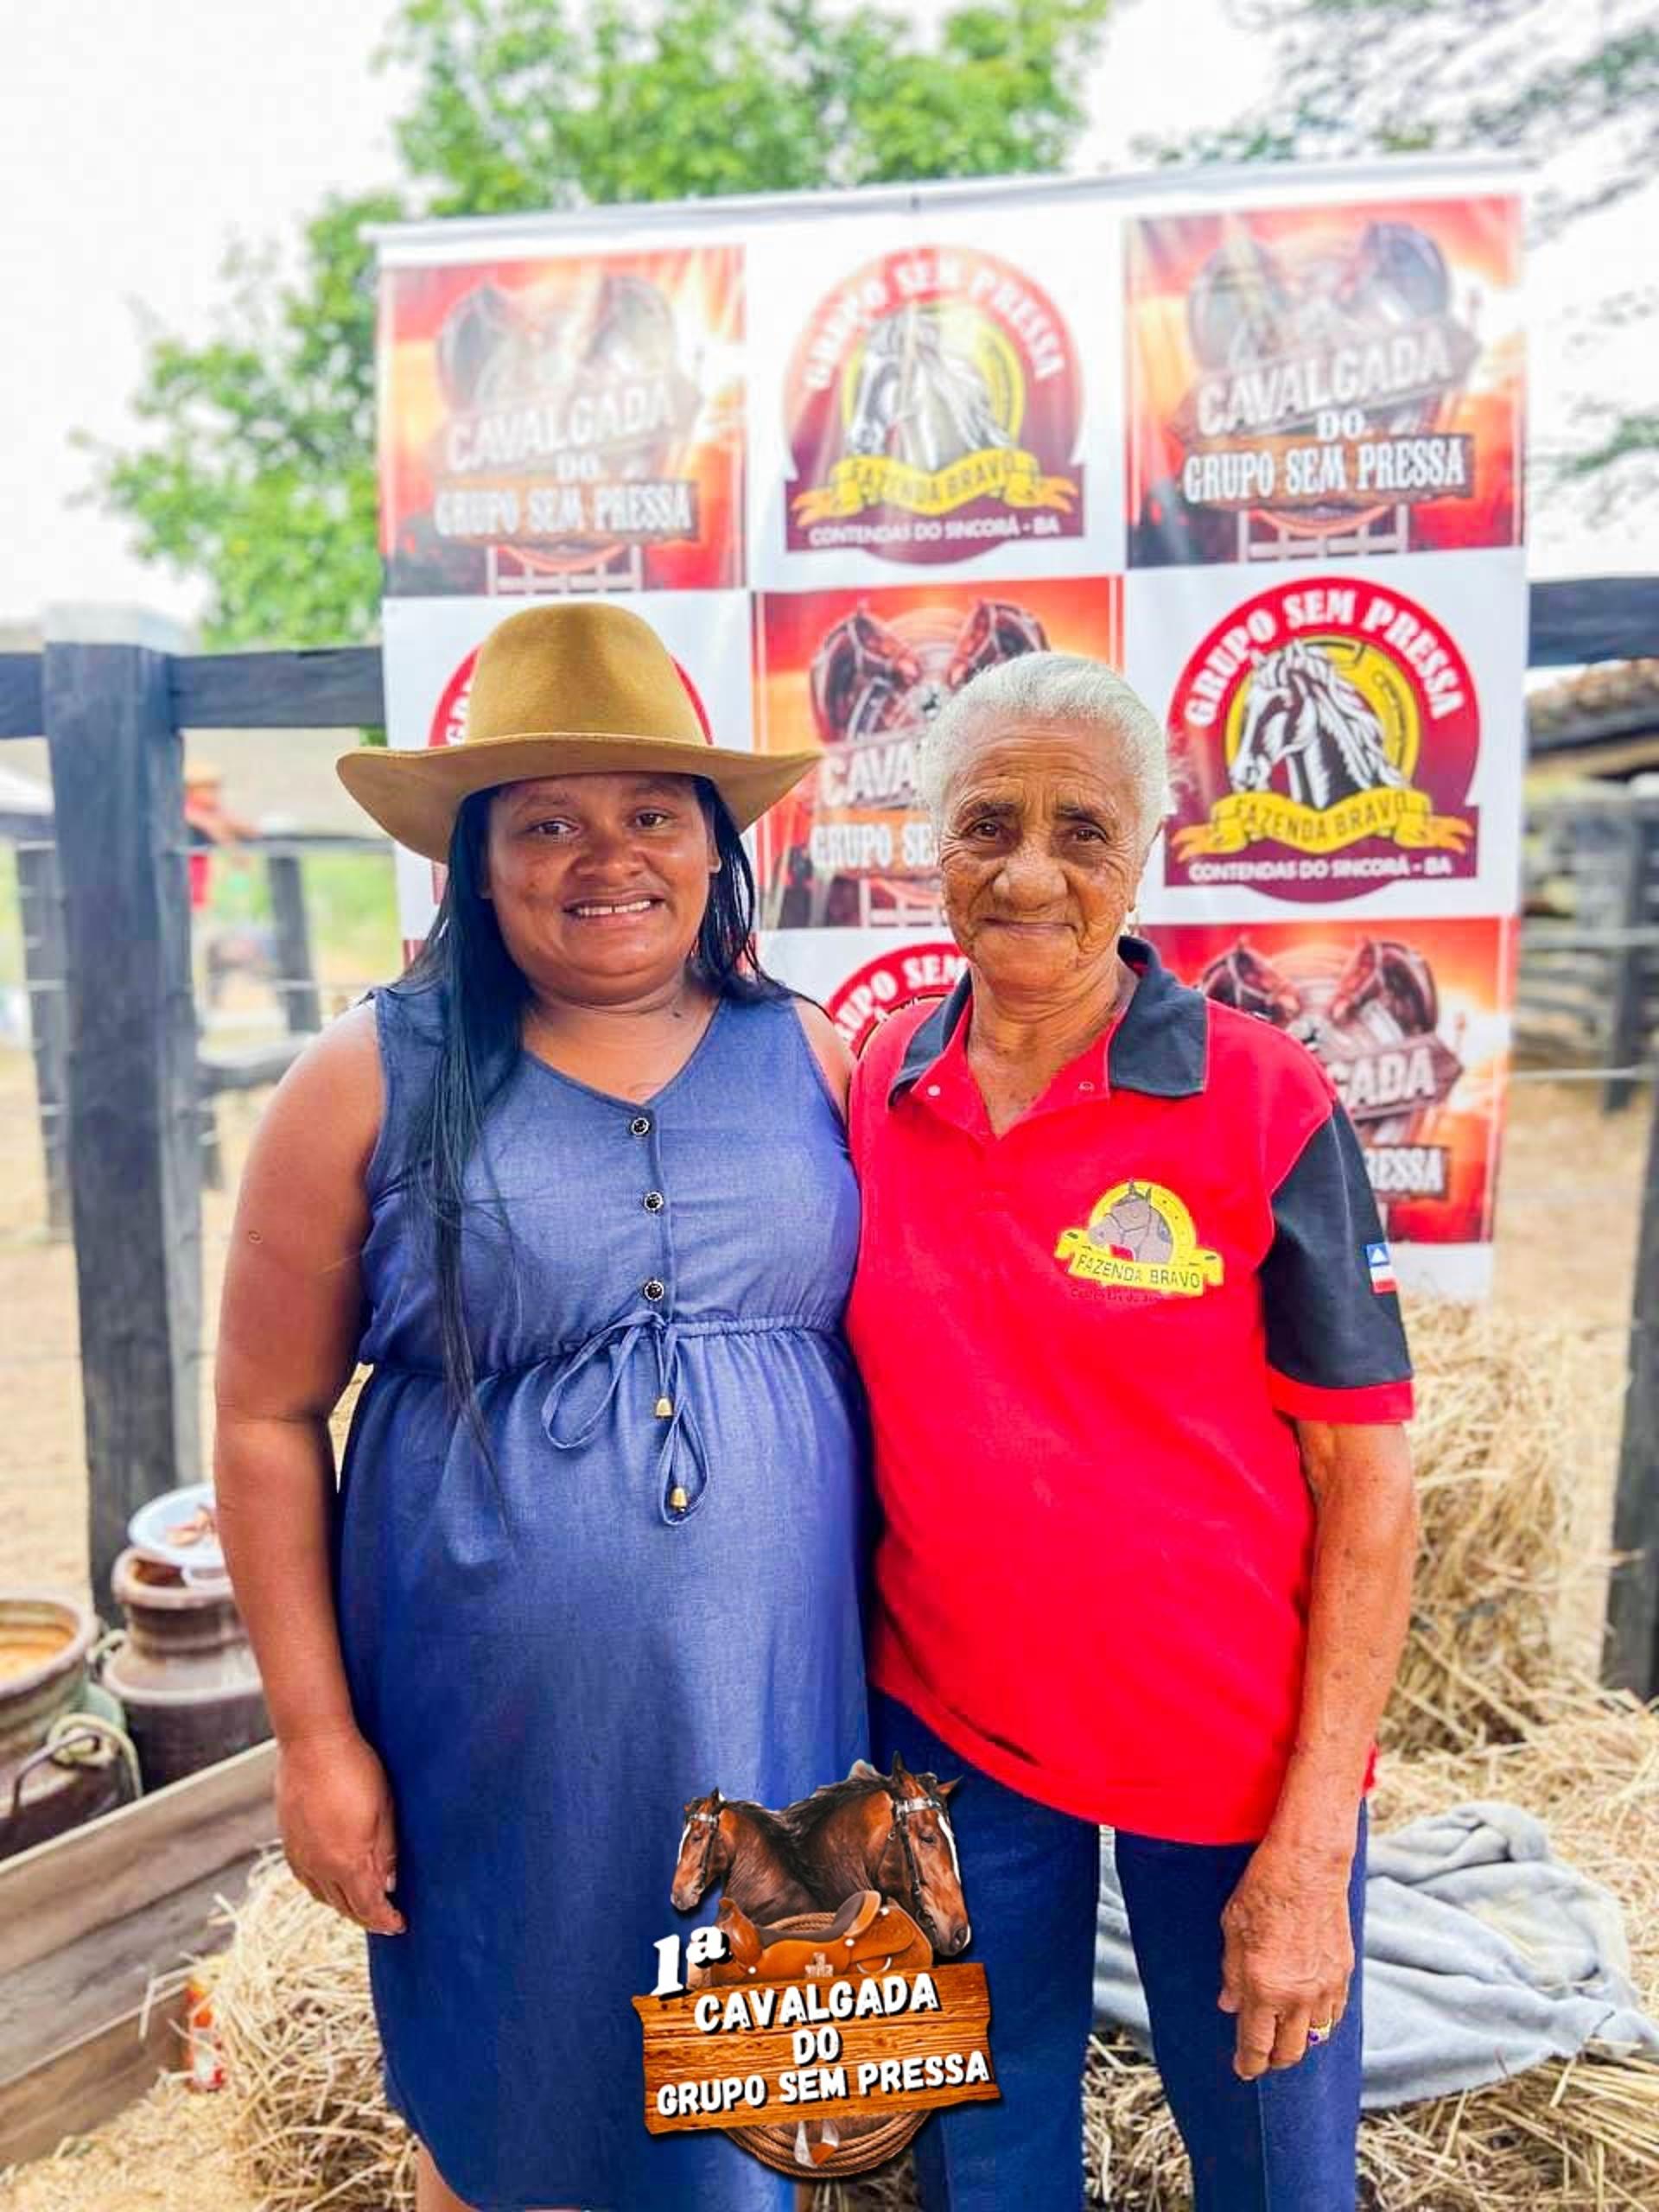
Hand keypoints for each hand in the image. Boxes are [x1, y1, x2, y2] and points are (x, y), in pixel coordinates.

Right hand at [276, 1725, 404, 1934]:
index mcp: (347, 1861)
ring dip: (343, 1905)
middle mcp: (319, 1865)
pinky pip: (305, 1878)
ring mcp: (301, 1854)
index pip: (368, 1906)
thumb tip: (389, 1883)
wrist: (313, 1742)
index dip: (385, 1920)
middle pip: (344, 1906)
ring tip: (361, 1904)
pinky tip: (331, 1882)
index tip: (399, 1925)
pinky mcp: (289, 1841)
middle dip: (366, 1917)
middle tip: (384, 1919)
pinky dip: (322, 1888)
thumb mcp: (384, 1809)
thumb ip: (386, 1851)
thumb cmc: (356, 1769)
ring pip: (322, 1895)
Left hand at [1217, 1838, 1352, 2077]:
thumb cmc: (1263, 1890)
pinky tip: (1307, 2012)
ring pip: (1315, 2037)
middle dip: (1273, 2060)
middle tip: (1260, 2056)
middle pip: (1290, 2053)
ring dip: (1298, 2040)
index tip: (1242, 2070)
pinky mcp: (1344, 1974)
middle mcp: (1298, 1996)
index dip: (1248, 2064)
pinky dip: (1319, 2021)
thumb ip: (1231, 1974)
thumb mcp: (1232, 1930)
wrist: (1308, 1865)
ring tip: (1282, 2032)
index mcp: (1264, 1987)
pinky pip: (1334, 2014)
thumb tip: (1230, 2005)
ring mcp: (1325, 1987)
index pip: (1257, 2046)